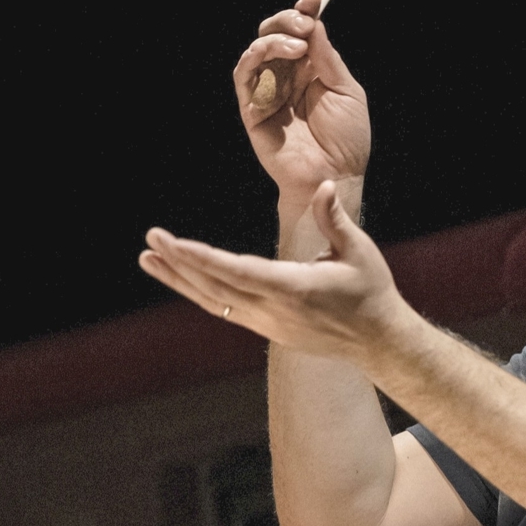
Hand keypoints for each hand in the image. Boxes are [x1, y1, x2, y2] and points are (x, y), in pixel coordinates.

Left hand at [138, 180, 409, 361]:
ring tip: (147, 259)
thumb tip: (325, 184)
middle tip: (151, 238)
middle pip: (216, 287)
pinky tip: (178, 277)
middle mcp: (274, 311)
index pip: (239, 272)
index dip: (203, 259)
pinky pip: (224, 309)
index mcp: (296, 289)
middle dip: (180, 262)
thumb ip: (335, 219)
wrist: (377, 341)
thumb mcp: (360, 251)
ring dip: (179, 280)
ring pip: (213, 301)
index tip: (174, 244)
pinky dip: (197, 292)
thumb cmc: (371, 290)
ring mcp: (267, 323)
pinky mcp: (266, 328)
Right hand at [234, 0, 369, 211]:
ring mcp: (268, 91)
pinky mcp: (252, 108)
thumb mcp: (346, 90)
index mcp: (311, 71)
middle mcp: (287, 77)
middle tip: (304, 23)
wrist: (335, 175)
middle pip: (274, 34)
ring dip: (274, 38)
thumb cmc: (347, 140)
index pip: (301, 34)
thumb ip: (328, 58)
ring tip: (298, 45)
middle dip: (287, 20)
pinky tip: (280, 58)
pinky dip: (256, 57)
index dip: (304, 13)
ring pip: (257, 49)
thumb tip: (314, 22)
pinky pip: (243, 75)